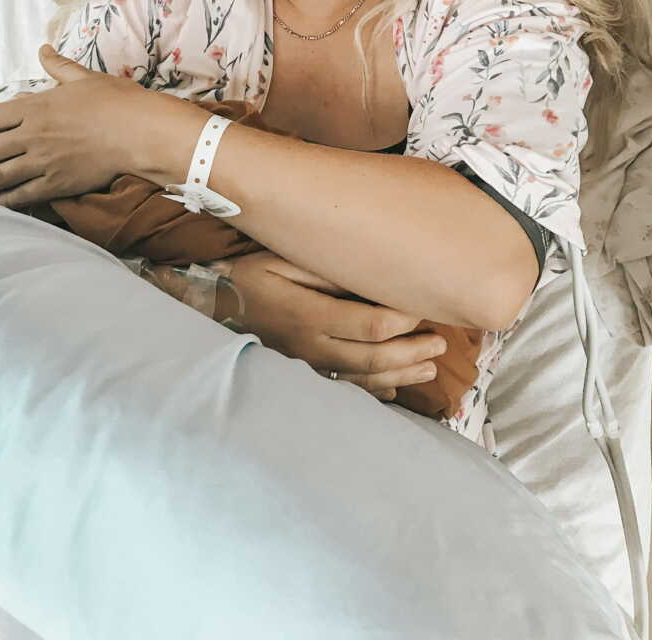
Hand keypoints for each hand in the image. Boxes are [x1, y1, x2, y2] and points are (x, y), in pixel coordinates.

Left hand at [0, 46, 154, 206]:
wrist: (139, 133)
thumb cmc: (116, 102)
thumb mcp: (83, 78)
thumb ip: (58, 66)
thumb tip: (43, 48)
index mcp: (36, 106)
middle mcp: (32, 135)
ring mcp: (42, 162)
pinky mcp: (56, 184)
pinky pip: (22, 195)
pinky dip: (2, 201)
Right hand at [208, 252, 446, 402]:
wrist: (210, 309)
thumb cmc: (248, 277)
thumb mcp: (280, 259)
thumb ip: (324, 271)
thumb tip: (367, 276)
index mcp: (310, 315)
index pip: (371, 324)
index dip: (404, 319)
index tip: (424, 307)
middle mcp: (312, 348)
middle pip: (374, 358)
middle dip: (412, 352)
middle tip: (441, 343)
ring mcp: (308, 368)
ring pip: (364, 380)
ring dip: (401, 375)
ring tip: (429, 368)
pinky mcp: (304, 378)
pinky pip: (345, 391)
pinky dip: (375, 392)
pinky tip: (395, 390)